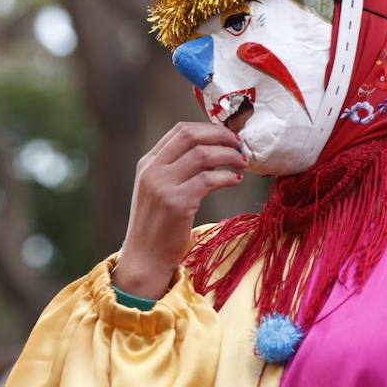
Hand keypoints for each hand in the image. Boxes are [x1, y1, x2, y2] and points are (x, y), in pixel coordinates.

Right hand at [114, 122, 246, 298]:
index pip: (180, 131)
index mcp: (148, 163)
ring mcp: (163, 186)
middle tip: (239, 145)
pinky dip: (227, 177)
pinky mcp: (177, 203)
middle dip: (221, 135)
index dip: (209, 129)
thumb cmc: (158, 226)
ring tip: (242, 164)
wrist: (145, 258)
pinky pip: (209, 180)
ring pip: (203, 154)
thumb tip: (214, 151)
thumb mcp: (160, 190)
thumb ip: (178, 169)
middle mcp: (153, 170)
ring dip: (228, 156)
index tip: (228, 136)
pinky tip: (235, 181)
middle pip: (191, 136)